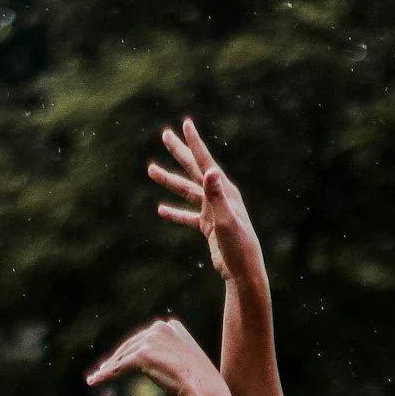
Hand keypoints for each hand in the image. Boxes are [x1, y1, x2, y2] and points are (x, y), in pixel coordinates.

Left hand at [86, 316, 218, 395]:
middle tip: (104, 369)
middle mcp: (159, 328)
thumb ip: (173, 355)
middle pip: (130, 345)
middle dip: (115, 358)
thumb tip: (163, 364)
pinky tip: (95, 380)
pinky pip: (119, 366)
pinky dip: (105, 375)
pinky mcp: (142, 354)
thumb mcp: (187, 362)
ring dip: (108, 368)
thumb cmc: (200, 382)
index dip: (130, 350)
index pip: (145, 338)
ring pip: (123, 356)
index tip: (120, 359)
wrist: (204, 388)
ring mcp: (150, 340)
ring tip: (96, 377)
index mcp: (172, 326)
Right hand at [148, 119, 262, 286]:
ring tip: (151, 170)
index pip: (205, 161)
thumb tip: (209, 171)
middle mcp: (218, 196)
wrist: (243, 271)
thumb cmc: (238, 246)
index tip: (185, 124)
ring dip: (169, 181)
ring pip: (186, 191)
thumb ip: (216, 195)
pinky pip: (188, 216)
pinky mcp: (209, 226)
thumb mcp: (225, 220)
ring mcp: (213, 210)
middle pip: (194, 169)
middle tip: (165, 135)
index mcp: (224, 190)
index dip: (194, 142)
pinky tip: (161, 210)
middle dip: (179, 152)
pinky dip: (175, 213)